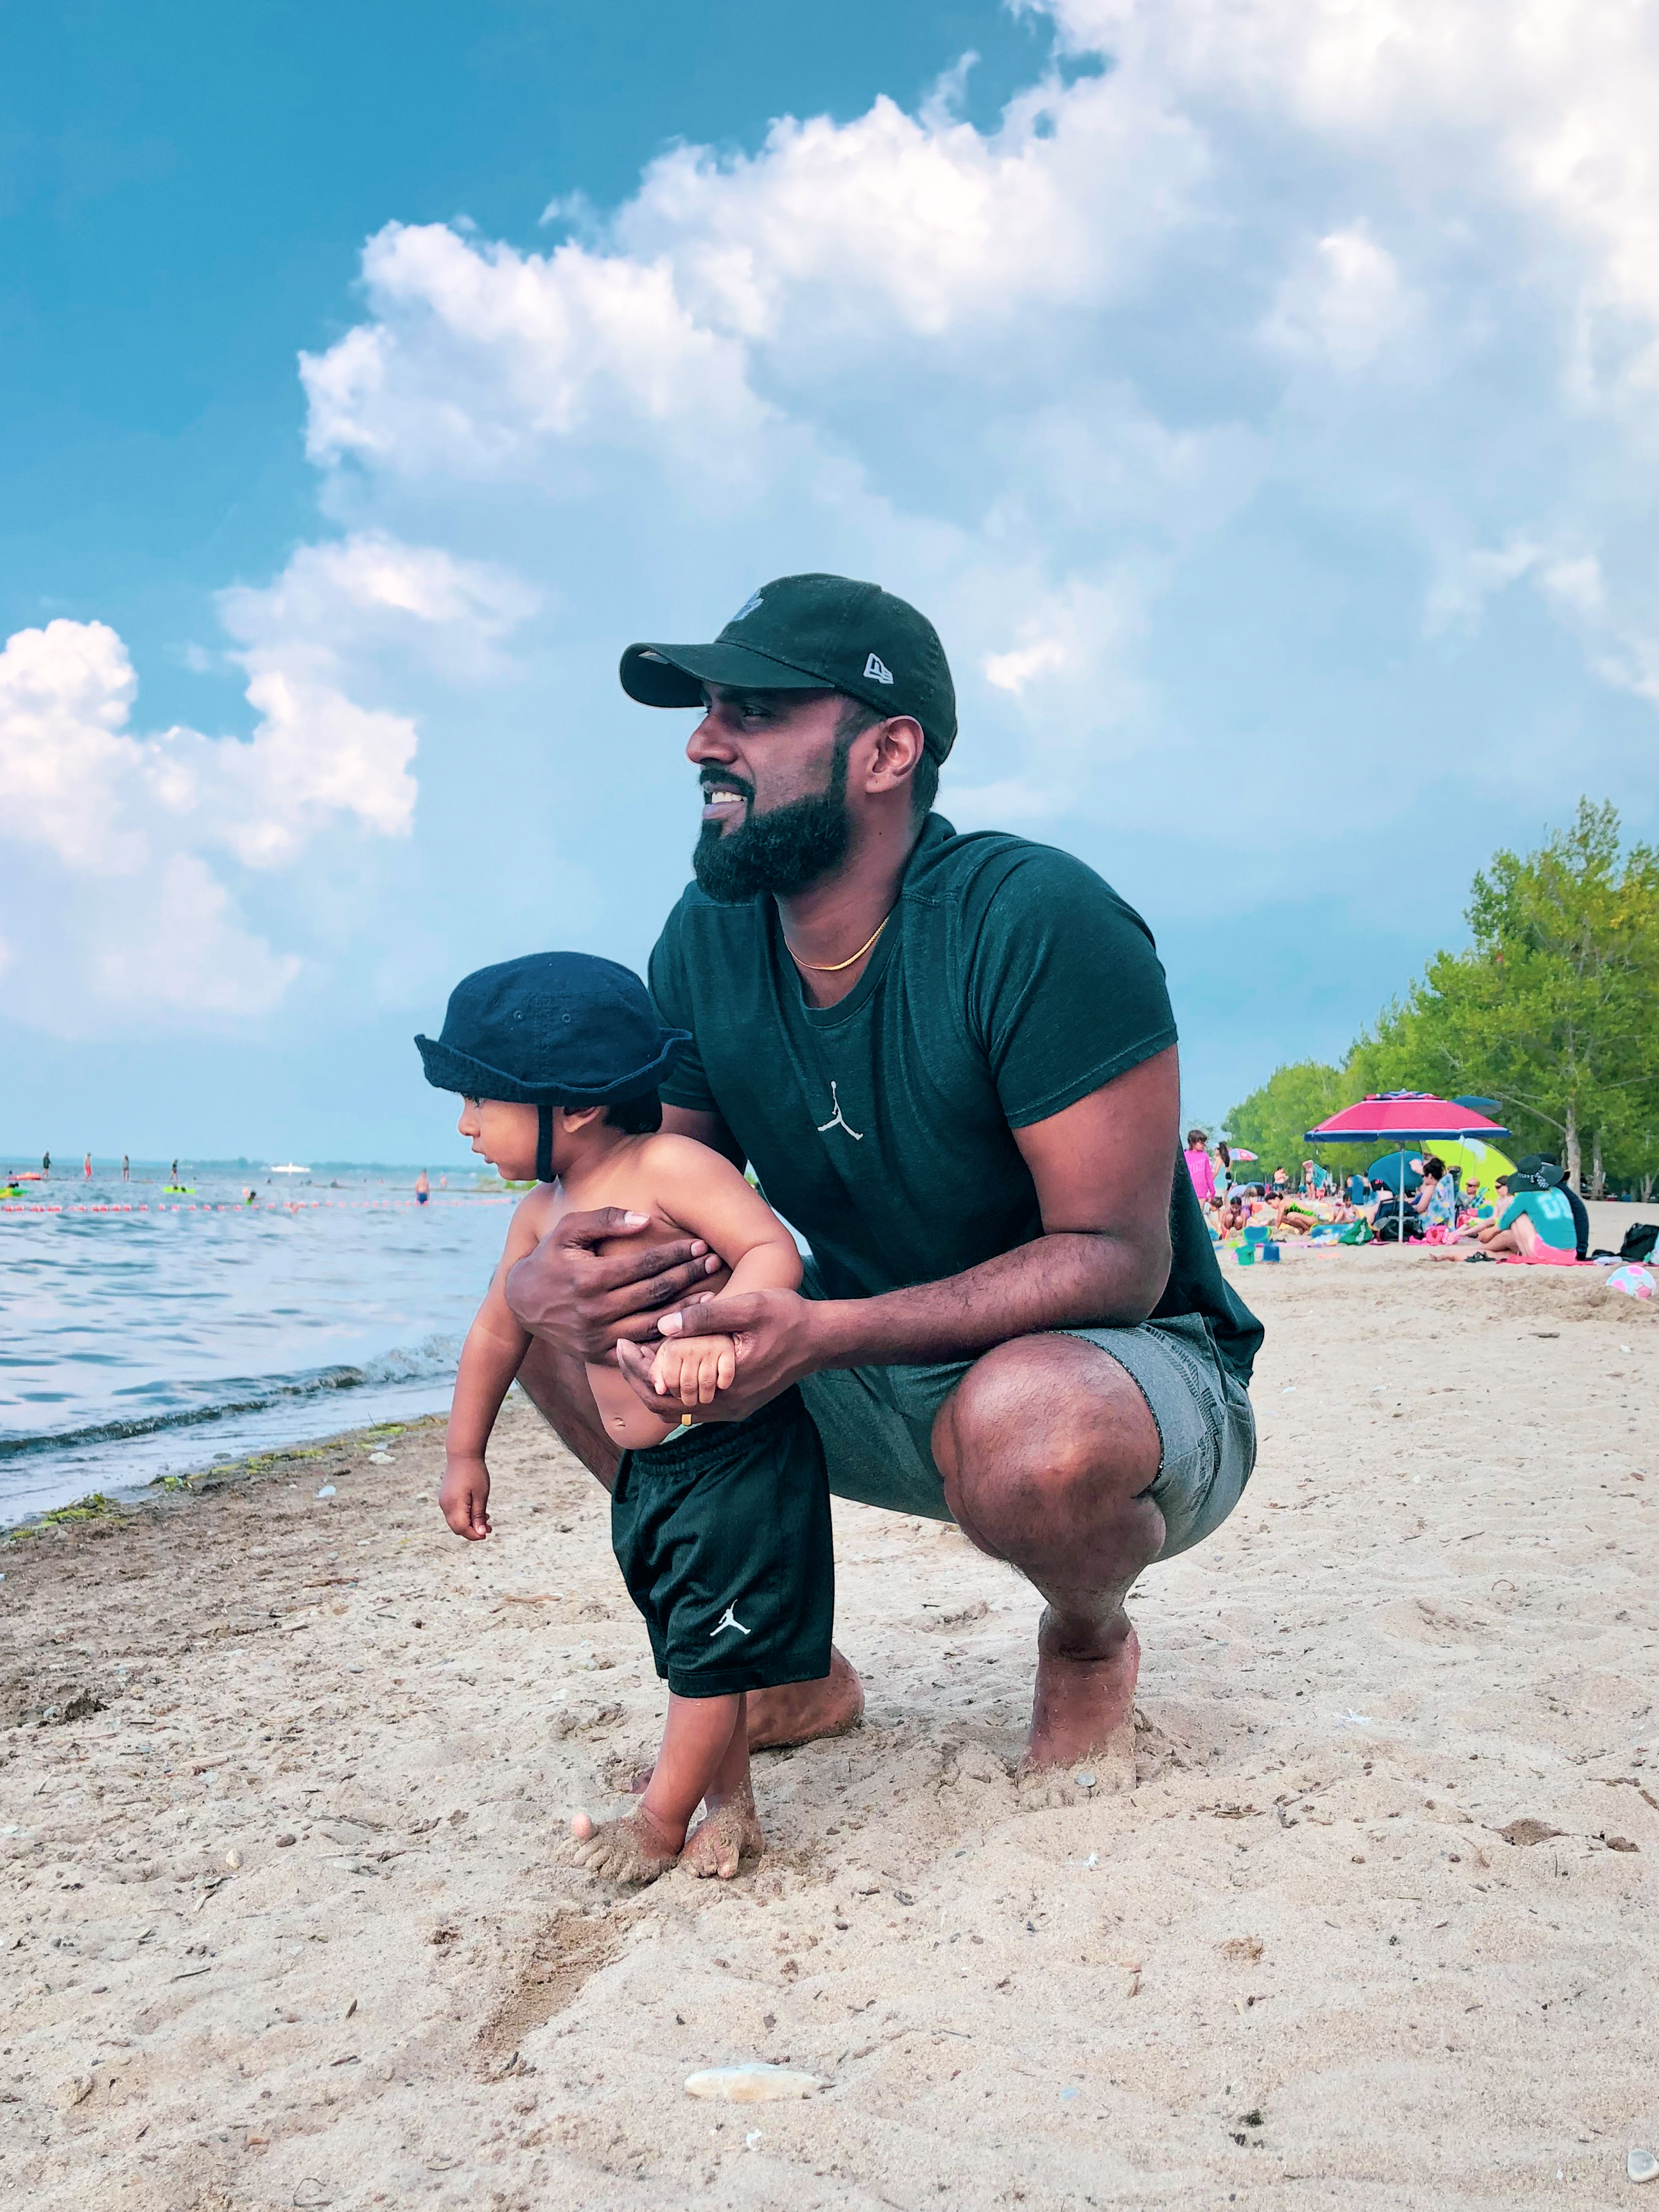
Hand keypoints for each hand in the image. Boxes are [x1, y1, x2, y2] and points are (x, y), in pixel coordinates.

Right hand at [440, 1456, 491, 1540]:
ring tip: (486, 1519)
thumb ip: (479, 1515)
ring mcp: (443, 1501)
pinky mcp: (445, 1498)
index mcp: (454, 1505)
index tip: (487, 1533)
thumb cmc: (475, 1473)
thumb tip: (480, 1533)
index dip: (474, 1535)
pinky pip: (453, 1513)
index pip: (462, 1528)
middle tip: (489, 1527)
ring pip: (455, 1521)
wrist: (462, 1455)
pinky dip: (464, 1516)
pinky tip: (476, 1510)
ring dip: (469, 1523)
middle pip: (457, 1527)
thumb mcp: (481, 1495)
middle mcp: (445, 1505)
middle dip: (472, 1530)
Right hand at [503, 1207, 725, 1364]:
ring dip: (686, 1309)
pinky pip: (639, 1349)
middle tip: (714, 1262)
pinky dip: (664, 1339)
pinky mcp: (598, 1355)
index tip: (700, 1244)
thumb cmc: (551, 1257)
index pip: (644, 1265)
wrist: (522, 1302)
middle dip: (688, 1275)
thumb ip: (604, 1219)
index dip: (675, 1254)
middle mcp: (594, 1311)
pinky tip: (686, 1327)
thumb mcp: (568, 1230)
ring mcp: (597, 1337)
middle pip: (655, 1293)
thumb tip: (644, 1220)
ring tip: (711, 1294)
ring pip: (653, 1324)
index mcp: (589, 1278)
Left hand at [616, 1287, 821, 1421]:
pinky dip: (673, 1391)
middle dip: (637, 1378)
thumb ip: (706, 1316)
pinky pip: (694, 1408)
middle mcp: (726, 1406)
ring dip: (653, 1387)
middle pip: (662, 1407)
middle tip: (623, 1348)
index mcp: (725, 1384)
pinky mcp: (737, 1407)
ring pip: (677, 1412)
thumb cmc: (787, 1317)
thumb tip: (663, 1325)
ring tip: (640, 1356)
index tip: (621, 1342)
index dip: (635, 1368)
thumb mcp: (748, 1307)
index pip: (662, 1389)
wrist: (820, 1340)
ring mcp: (732, 1410)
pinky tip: (668, 1365)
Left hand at [649, 1333, 736, 1407]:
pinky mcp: (729, 1349)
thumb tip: (659, 1390)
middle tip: (690, 1398)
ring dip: (705, 1396)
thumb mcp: (669, 1349)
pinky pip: (725, 1376)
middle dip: (689, 1398)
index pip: (670, 1381)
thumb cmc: (685, 1338)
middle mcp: (692, 1346)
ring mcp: (712, 1347)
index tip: (676, 1392)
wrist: (720, 1313)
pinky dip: (723, 1383)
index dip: (673, 1391)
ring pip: (706, 1384)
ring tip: (703, 1397)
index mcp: (673, 1346)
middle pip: (688, 1385)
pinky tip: (720, 1384)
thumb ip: (658, 1369)